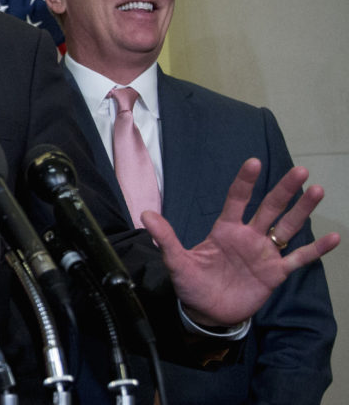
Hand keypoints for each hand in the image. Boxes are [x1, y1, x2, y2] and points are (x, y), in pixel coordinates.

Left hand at [143, 158, 339, 327]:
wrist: (206, 312)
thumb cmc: (191, 283)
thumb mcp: (176, 261)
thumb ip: (166, 238)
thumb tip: (145, 215)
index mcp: (225, 230)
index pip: (237, 200)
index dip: (245, 182)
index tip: (254, 162)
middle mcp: (248, 237)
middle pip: (269, 208)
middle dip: (284, 190)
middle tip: (300, 171)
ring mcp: (264, 254)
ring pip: (287, 228)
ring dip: (302, 212)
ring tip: (317, 191)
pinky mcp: (274, 274)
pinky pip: (298, 259)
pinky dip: (315, 249)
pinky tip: (334, 237)